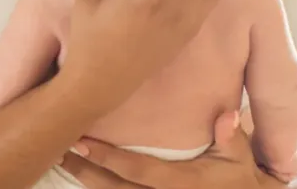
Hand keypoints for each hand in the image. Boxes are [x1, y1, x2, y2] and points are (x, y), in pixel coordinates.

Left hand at [60, 111, 283, 188]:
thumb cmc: (238, 176)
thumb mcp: (239, 157)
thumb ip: (230, 137)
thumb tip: (226, 116)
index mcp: (181, 184)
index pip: (136, 171)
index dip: (107, 158)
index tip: (80, 142)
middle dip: (84, 171)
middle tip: (57, 150)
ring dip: (85, 181)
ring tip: (60, 159)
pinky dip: (97, 188)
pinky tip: (79, 175)